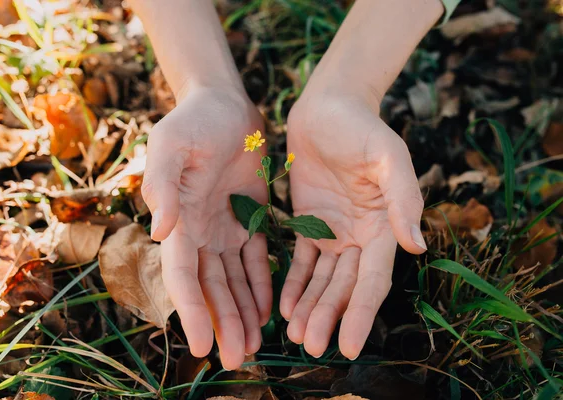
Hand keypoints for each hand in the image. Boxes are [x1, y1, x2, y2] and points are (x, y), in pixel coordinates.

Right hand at [141, 87, 270, 368]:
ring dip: (242, 313)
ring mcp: (225, 228)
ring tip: (253, 346)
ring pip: (233, 281)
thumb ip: (162, 185)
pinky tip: (268, 313)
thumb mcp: (170, 145)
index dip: (191, 310)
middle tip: (234, 359)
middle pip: (210, 287)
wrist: (224, 105)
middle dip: (221, 323)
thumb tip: (160, 232)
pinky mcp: (250, 220)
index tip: (201, 344)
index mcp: (178, 220)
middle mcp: (199, 232)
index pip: (183, 275)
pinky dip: (260, 287)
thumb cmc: (193, 122)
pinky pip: (256, 261)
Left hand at [280, 92, 426, 359]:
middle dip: (330, 318)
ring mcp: (333, 232)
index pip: (374, 279)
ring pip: (322, 281)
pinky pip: (300, 261)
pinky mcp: (308, 223)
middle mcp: (361, 236)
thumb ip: (403, 198)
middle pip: (345, 287)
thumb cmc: (363, 127)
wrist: (328, 107)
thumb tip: (416, 244)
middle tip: (312, 349)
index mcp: (385, 225)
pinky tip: (284, 307)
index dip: (363, 313)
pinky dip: (294, 284)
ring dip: (311, 309)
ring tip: (296, 336)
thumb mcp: (388, 156)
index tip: (352, 345)